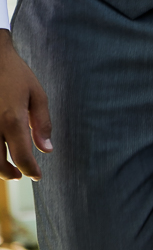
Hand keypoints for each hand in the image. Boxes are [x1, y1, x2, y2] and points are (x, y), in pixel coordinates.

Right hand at [0, 31, 51, 180]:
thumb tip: (47, 149)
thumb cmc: (15, 74)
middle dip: (9, 173)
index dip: (31, 170)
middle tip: (20, 175)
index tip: (37, 175)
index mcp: (12, 119)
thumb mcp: (37, 95)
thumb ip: (42, 124)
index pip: (22, 156)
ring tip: (8, 167)